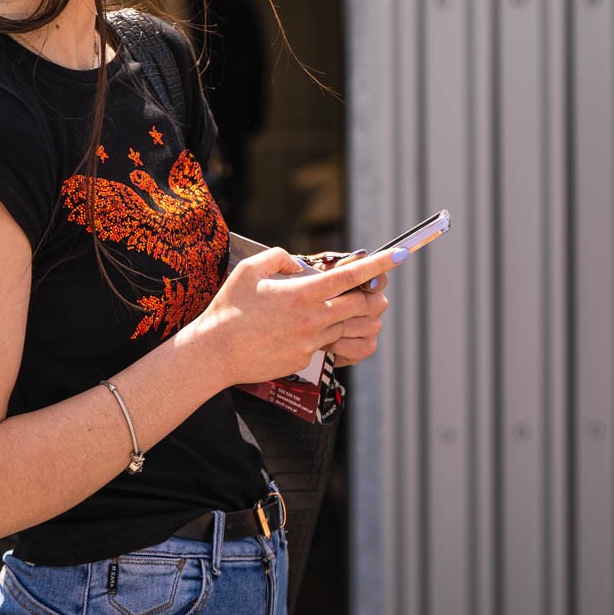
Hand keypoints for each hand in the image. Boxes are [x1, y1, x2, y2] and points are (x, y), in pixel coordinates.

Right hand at [184, 247, 397, 384]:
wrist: (213, 354)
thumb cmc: (228, 309)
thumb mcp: (249, 271)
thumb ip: (279, 258)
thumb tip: (300, 265)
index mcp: (301, 293)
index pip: (350, 277)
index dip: (378, 265)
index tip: (399, 255)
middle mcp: (312, 319)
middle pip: (360, 306)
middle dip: (372, 295)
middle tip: (371, 288)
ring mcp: (310, 342)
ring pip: (345, 326)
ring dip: (346, 316)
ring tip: (329, 309)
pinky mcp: (304, 359)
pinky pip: (325, 344)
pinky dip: (324, 333)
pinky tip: (299, 329)